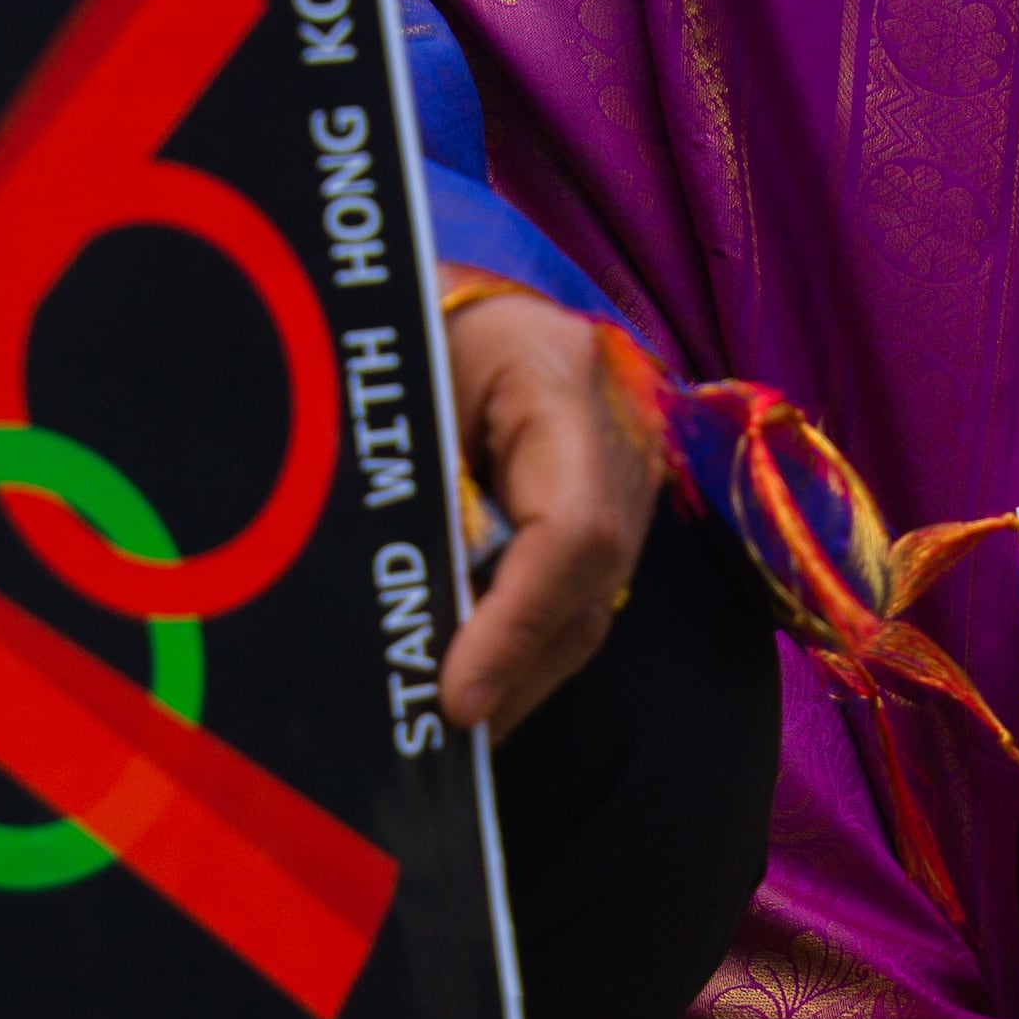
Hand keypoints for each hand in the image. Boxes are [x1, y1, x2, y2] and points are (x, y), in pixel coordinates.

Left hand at [437, 290, 664, 737]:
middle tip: (440, 738)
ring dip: (521, 675)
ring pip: (590, 603)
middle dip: (514, 670)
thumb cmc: (403, 320)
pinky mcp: (609, 497)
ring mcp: (625, 466)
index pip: (571, 531)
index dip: (514, 626)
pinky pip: (577, 591)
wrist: (444, 280)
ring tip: (453, 734)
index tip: (454, 699)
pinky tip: (476, 692)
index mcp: (562, 375)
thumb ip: (408, 492)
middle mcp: (618, 428)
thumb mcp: (397, 389)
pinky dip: (524, 645)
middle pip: (590, 584)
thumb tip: (393, 617)